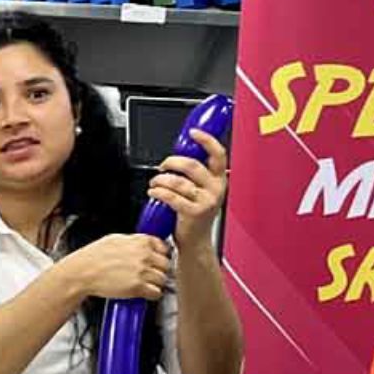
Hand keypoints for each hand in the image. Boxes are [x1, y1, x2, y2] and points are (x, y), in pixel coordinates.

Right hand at [60, 233, 172, 303]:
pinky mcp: (138, 287)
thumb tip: (143, 244)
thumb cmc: (93, 257)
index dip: (159, 256)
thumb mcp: (115, 239)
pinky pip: (156, 292)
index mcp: (140, 241)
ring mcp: (142, 271)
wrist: (82, 272)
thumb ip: (133, 241)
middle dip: (158, 270)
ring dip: (155, 283)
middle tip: (149, 274)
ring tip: (144, 284)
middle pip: (165, 264)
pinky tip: (143, 292)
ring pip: (162, 279)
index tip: (155, 261)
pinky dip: (152, 294)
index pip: (163, 247)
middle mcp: (144, 254)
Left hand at [147, 128, 229, 248]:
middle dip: (171, 162)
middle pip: (192, 165)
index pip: (218, 154)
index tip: (193, 132)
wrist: (196, 241)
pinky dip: (158, 192)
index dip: (206, 140)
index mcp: (219, 179)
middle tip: (162, 166)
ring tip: (155, 182)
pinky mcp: (194, 213)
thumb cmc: (195, 214)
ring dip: (160, 179)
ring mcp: (206, 201)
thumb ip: (195, 174)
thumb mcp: (201, 190)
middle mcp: (215, 189)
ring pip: (178, 181)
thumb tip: (178, 155)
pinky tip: (154, 192)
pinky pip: (171, 196)